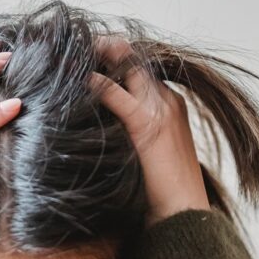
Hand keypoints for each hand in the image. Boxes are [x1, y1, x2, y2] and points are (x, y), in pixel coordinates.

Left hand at [89, 37, 210, 229]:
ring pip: (128, 69)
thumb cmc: (164, 194)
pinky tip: (79, 79)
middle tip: (79, 44)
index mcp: (172, 106)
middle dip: (107, 49)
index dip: (118, 59)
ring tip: (74, 52)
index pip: (143, 70)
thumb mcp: (150, 156)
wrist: (184, 213)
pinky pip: (118, 94)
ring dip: (100, 57)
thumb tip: (106, 134)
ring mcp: (161, 110)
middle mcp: (169, 101)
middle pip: (136, 61)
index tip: (94, 55)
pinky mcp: (148, 125)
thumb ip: (134, 137)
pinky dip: (97, 84)